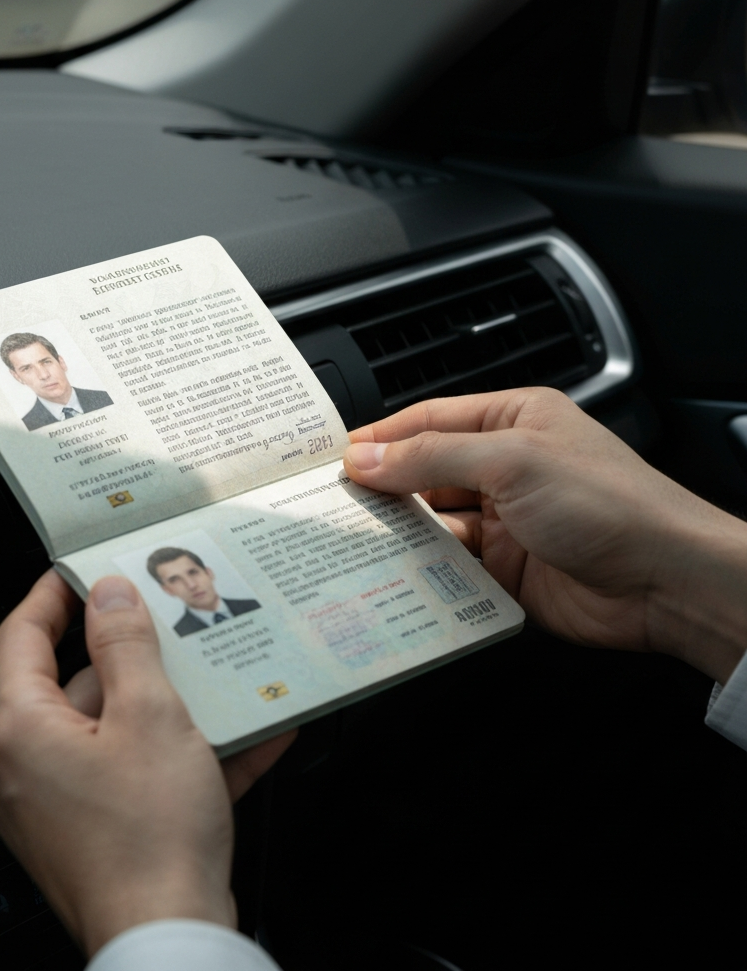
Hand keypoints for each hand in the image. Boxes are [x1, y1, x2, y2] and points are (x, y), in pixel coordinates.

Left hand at [0, 571, 294, 955]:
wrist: (170, 943)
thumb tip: (110, 596)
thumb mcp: (149, 715)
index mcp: (22, 731)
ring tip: (224, 682)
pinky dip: (179, 754)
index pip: (22, 637)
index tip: (83, 570)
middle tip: (175, 628)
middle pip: (76, 684)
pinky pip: (135, 773)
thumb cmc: (150, 839)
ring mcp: (59, 806)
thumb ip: (127, 644)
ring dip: (169, 706)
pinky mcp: (93, 833)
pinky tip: (243, 737)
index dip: (54, 594)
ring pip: (113, 730)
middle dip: (133, 657)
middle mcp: (25, 768)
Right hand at [344, 388, 746, 682]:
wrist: (665, 582)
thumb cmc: (607, 503)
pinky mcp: (503, 567)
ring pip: (432, 520)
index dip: (381, 437)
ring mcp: (504, 518)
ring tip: (356, 539)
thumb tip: (365, 457)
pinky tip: (396, 571)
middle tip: (336, 502)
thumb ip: (432, 456)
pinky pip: (448, 563)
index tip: (335, 457)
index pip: (430, 419)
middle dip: (384, 486)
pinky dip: (423, 568)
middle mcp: (505, 466)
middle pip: (425, 470)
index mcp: (512, 420)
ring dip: (401, 530)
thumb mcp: (512, 461)